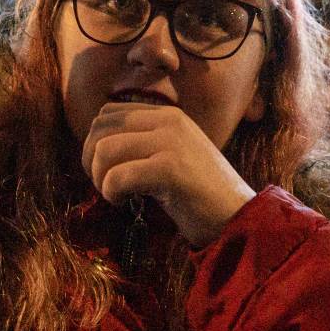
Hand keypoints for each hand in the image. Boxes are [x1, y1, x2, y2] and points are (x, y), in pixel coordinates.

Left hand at [82, 103, 257, 245]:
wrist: (238, 216)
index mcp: (167, 115)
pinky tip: (126, 203)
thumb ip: (142, 143)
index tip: (106, 170)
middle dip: (91, 160)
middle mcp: (168, 120)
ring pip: (104, 150)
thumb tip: (96, 148)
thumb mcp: (171, 155)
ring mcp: (170, 142)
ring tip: (117, 195)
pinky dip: (111, 193)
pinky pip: (118, 176)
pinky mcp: (170, 169)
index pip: (107, 114)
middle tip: (106, 185)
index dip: (95, 142)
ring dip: (101, 179)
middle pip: (100, 128)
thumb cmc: (200, 195)